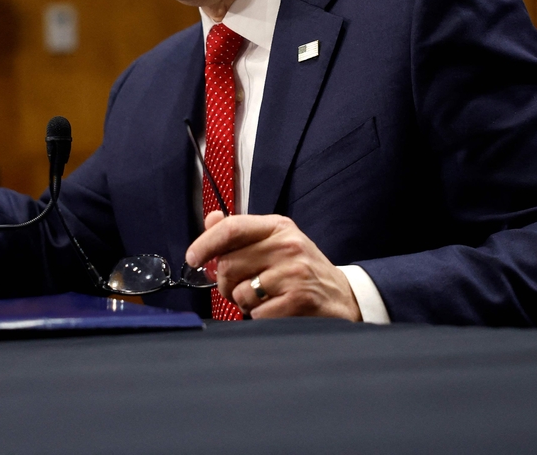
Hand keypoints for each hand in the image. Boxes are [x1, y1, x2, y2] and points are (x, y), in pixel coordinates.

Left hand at [185, 212, 362, 320]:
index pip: (231, 228)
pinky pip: (257, 314)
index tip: (193, 258)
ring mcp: (294, 273)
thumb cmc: (301, 270)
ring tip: (264, 298)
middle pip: (229, 265)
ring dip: (245, 303)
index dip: (205, 244)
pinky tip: (277, 310)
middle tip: (241, 288)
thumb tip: (211, 219)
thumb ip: (242, 233)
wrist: (343, 297)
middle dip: (226, 283)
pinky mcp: (298, 300)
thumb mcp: (276, 242)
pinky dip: (260, 317)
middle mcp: (287, 246)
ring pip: (240, 293)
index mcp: (278, 227)